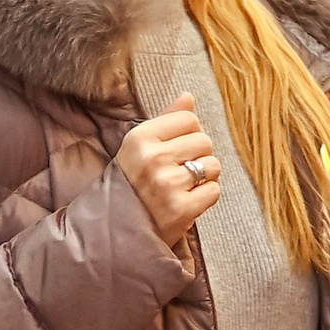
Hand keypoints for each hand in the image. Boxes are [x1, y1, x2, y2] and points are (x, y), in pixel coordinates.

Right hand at [114, 93, 221, 247]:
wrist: (115, 232)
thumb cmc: (130, 185)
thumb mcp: (139, 148)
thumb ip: (166, 120)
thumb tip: (188, 97)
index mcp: (140, 138)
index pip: (189, 119)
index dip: (188, 135)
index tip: (175, 150)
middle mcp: (153, 158)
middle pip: (204, 141)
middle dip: (198, 156)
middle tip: (179, 172)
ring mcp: (167, 185)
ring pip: (212, 165)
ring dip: (204, 177)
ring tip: (184, 187)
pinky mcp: (181, 209)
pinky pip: (214, 191)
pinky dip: (205, 198)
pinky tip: (186, 202)